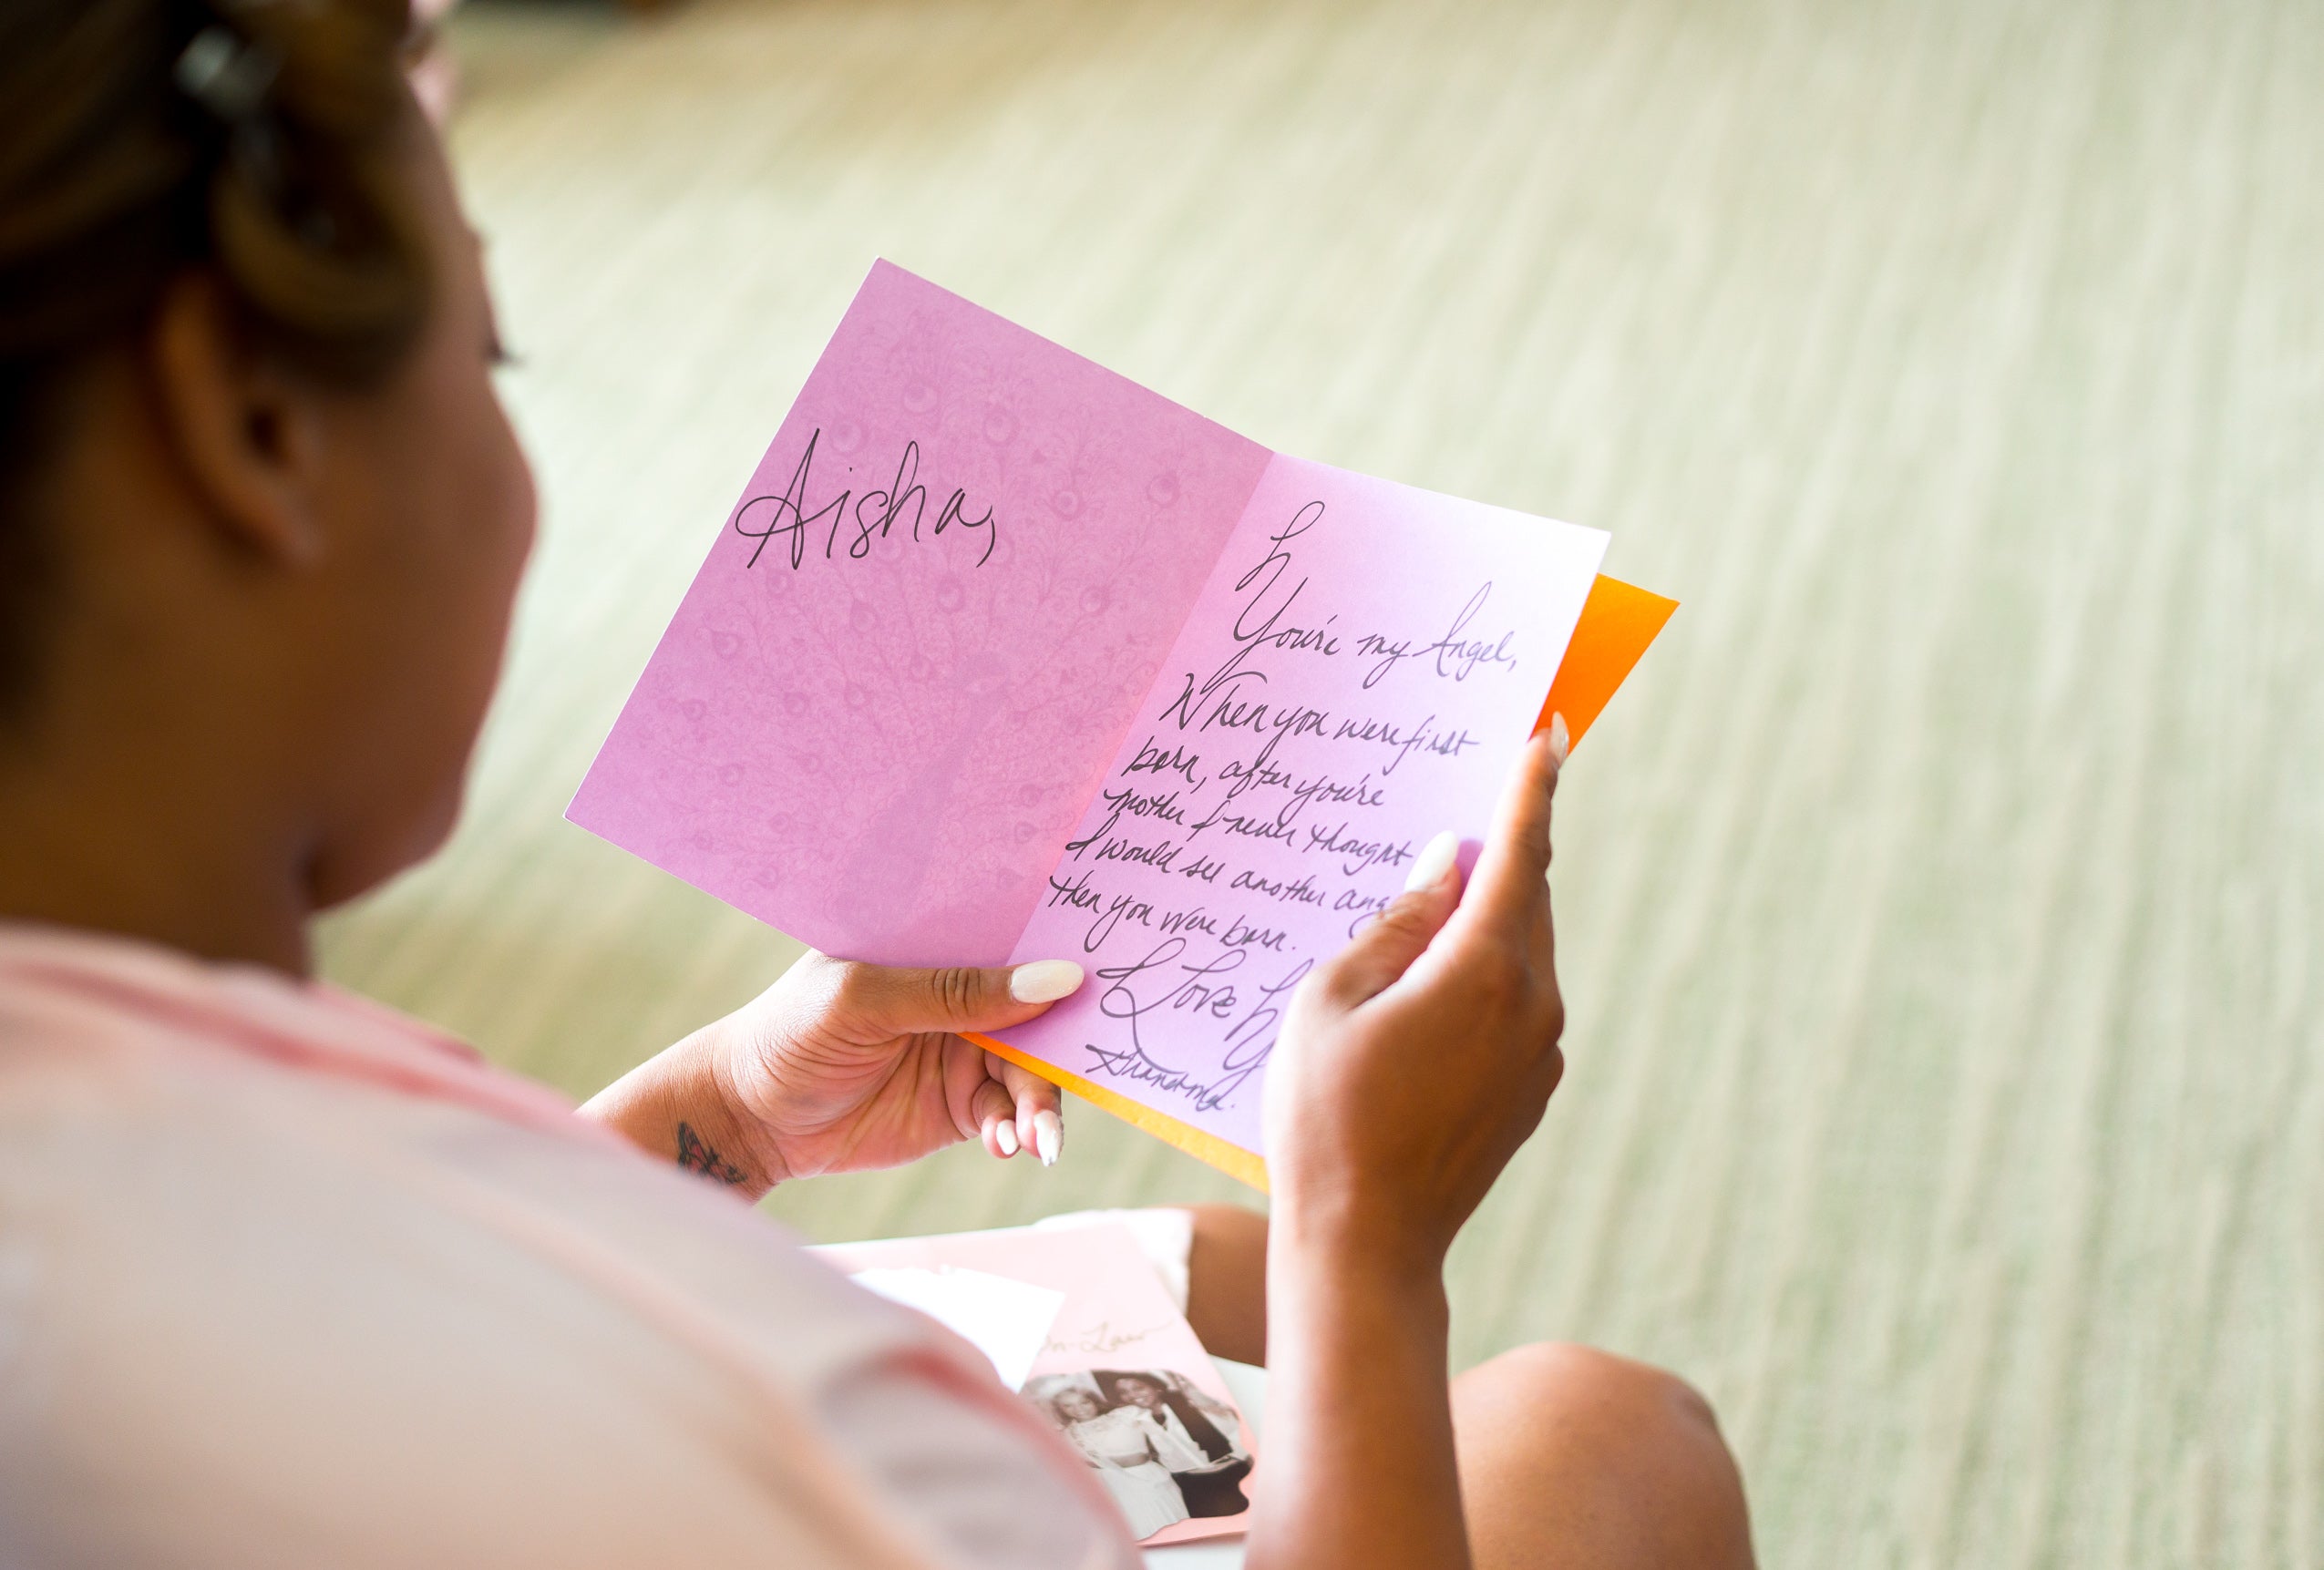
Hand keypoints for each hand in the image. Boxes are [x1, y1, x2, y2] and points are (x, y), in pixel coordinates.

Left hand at [707, 953, 1086, 1182]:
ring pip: (1033, 1071)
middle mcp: (961, 995)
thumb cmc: (791, 1034)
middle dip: (1068, 1042)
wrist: (749, 1119)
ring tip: (1037, 1139)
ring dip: (1042, 1104)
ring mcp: (965, 1052)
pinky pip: (1010, 1116)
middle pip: (1038, 1011)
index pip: (1012, 936)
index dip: (1060, 945)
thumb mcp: (868, 999)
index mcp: (938, 947)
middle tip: (1087, 1072)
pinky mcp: (962, 1107)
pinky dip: (1018, 1130)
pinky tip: (1006, 1146)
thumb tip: (1057, 979)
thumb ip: (957, 991)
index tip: (1108, 964)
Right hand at [1264, 717, 1568, 1272]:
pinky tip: (1429, 984)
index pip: (1521, 852)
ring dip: (1488, 914)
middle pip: (1529, 897)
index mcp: (1484, 970)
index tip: (1547, 732)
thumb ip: (1395, 923)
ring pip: (1524, 951)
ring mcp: (1540, 1053)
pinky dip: (1484, 971)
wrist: (1366, 1245)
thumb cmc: (1326, 1117)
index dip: (1531, 786)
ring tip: (1433, 895)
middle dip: (1506, 845)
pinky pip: (1515, 1002)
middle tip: (1479, 793)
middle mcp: (1533, 1004)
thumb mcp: (1331, 1000)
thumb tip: (1445, 866)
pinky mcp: (1530, 1090)